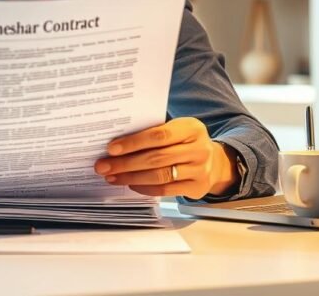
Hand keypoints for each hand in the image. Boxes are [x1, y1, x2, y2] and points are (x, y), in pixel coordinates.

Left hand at [93, 117, 237, 199]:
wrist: (214, 161)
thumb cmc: (184, 142)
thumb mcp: (176, 129)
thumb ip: (154, 132)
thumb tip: (116, 143)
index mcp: (192, 128)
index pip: (158, 135)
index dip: (133, 142)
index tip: (111, 148)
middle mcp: (199, 149)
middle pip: (156, 158)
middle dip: (125, 163)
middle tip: (103, 166)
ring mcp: (200, 170)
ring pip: (159, 176)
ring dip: (131, 177)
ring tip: (112, 176)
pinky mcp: (197, 188)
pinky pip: (165, 190)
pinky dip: (144, 188)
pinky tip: (130, 184)